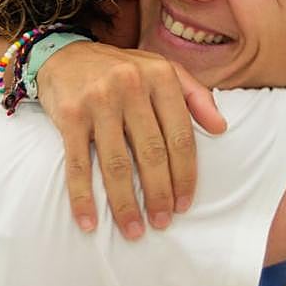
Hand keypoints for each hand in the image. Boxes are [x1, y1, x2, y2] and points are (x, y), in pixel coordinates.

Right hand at [37, 41, 225, 239]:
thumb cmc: (121, 69)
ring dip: (125, 204)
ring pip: (117, 164)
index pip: (181, 135)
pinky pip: (78, 164)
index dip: (185, 175)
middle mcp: (131, 85)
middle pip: (152, 153)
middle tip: (162, 223)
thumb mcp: (162, 69)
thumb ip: (195, 95)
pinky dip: (83, 197)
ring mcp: (98, 100)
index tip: (185, 204)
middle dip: (159, 195)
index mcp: (160, 76)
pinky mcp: (70, 115)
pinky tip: (89, 221)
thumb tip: (221, 128)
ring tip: (133, 230)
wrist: (64, 55)